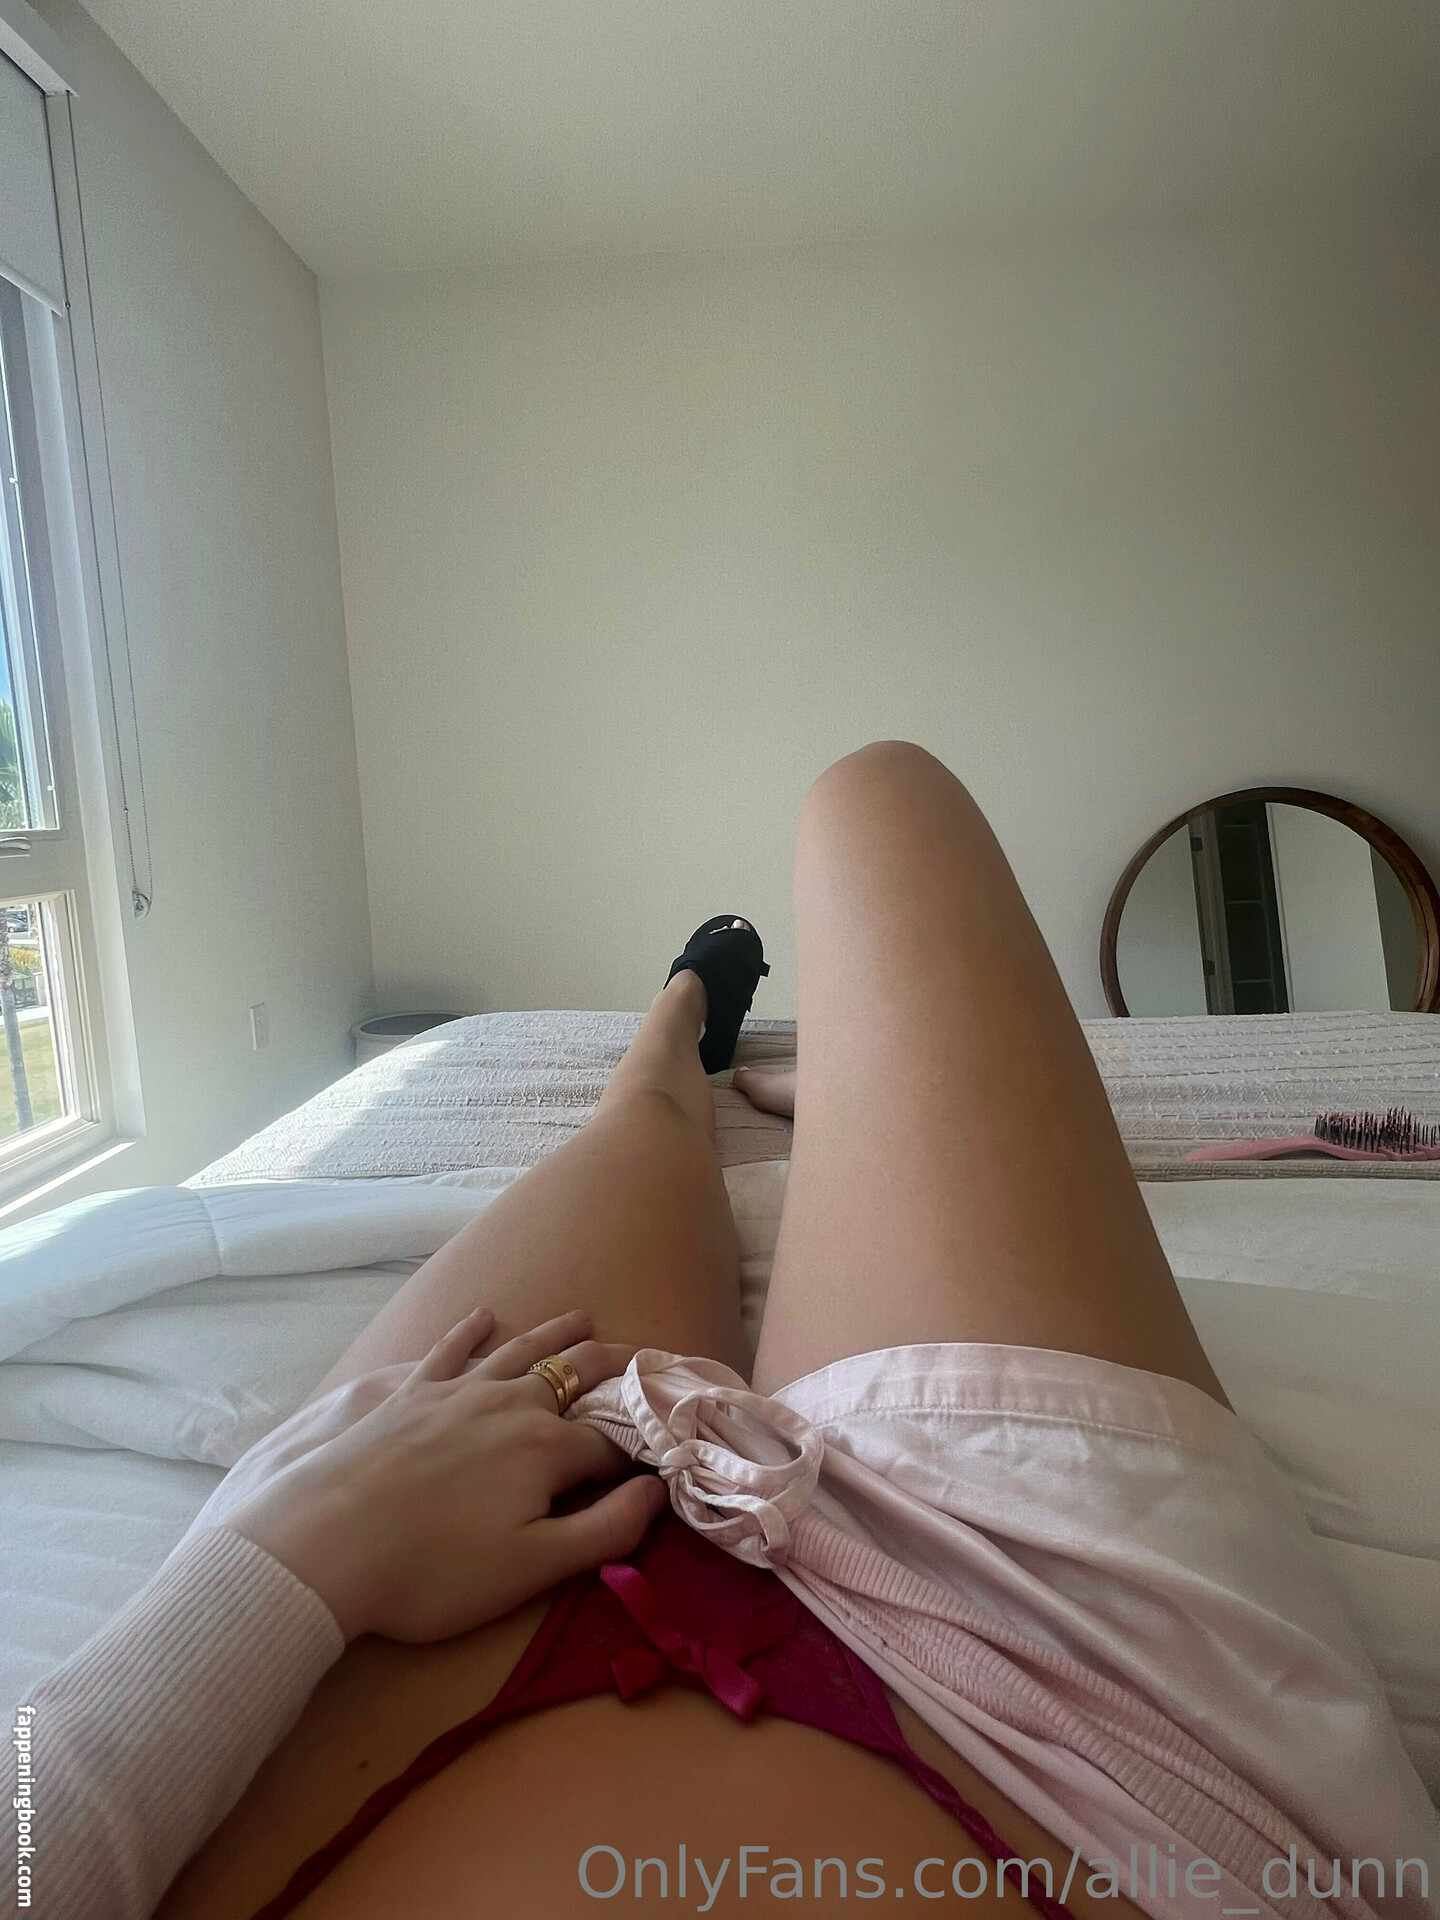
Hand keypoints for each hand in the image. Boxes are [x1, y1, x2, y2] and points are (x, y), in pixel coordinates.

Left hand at [227, 1307, 667, 1641]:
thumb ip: (606, 1529)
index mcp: (546, 1449)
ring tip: (584, 1318)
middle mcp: (509, 1405)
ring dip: (557, 1334)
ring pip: (520, 1351)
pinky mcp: (409, 1394)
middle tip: (648, 1355)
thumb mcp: (533, 1567)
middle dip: (616, 1366)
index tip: (666, 1448)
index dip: (643, 1449)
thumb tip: (658, 1490)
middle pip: (575, 1376)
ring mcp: (457, 1392)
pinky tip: (482, 1315)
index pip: (611, 1444)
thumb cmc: (434, 1570)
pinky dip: (470, 1330)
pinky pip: (449, 1349)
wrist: (325, 1542)